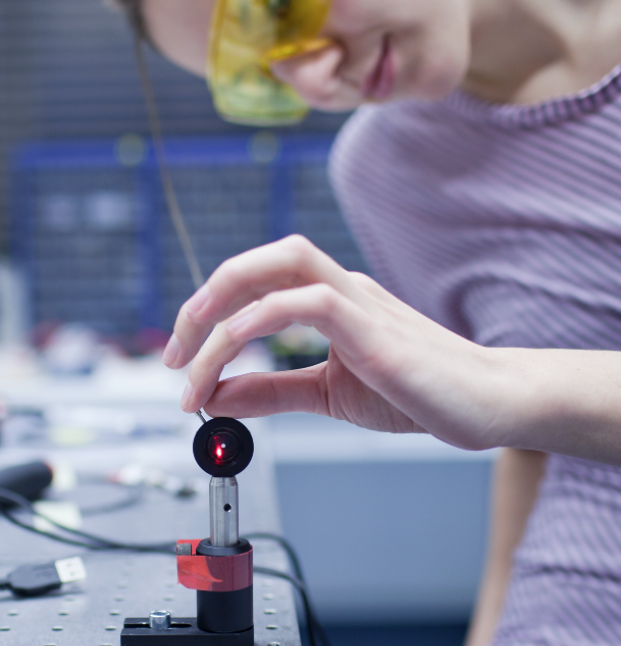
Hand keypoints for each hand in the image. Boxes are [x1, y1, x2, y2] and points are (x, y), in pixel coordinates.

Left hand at [162, 235, 514, 451]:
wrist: (490, 405)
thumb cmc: (418, 392)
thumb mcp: (327, 394)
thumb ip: (272, 391)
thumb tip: (216, 395)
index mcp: (330, 300)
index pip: (257, 283)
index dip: (209, 312)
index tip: (180, 361)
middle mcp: (340, 289)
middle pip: (261, 259)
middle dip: (204, 298)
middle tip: (172, 352)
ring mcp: (359, 302)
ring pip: (280, 266)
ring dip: (220, 310)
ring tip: (188, 359)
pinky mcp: (374, 328)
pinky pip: (307, 302)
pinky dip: (258, 322)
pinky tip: (234, 354)